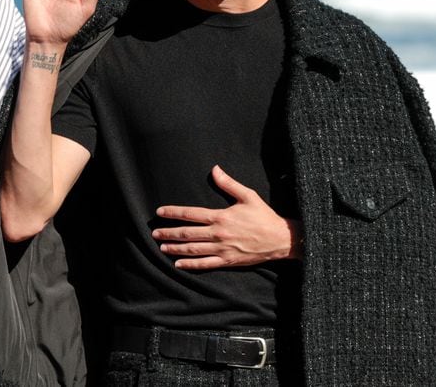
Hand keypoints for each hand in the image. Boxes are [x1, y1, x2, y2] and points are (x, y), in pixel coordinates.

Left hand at [152, 165, 301, 269]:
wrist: (280, 239)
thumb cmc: (264, 216)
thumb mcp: (248, 196)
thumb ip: (228, 183)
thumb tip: (215, 169)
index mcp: (220, 217)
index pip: (191, 214)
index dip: (173, 213)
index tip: (160, 212)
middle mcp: (218, 234)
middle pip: (187, 233)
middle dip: (169, 233)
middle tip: (154, 233)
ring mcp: (222, 249)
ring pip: (193, 250)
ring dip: (175, 249)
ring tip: (161, 248)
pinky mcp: (228, 261)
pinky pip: (205, 264)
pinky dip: (191, 265)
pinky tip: (179, 265)